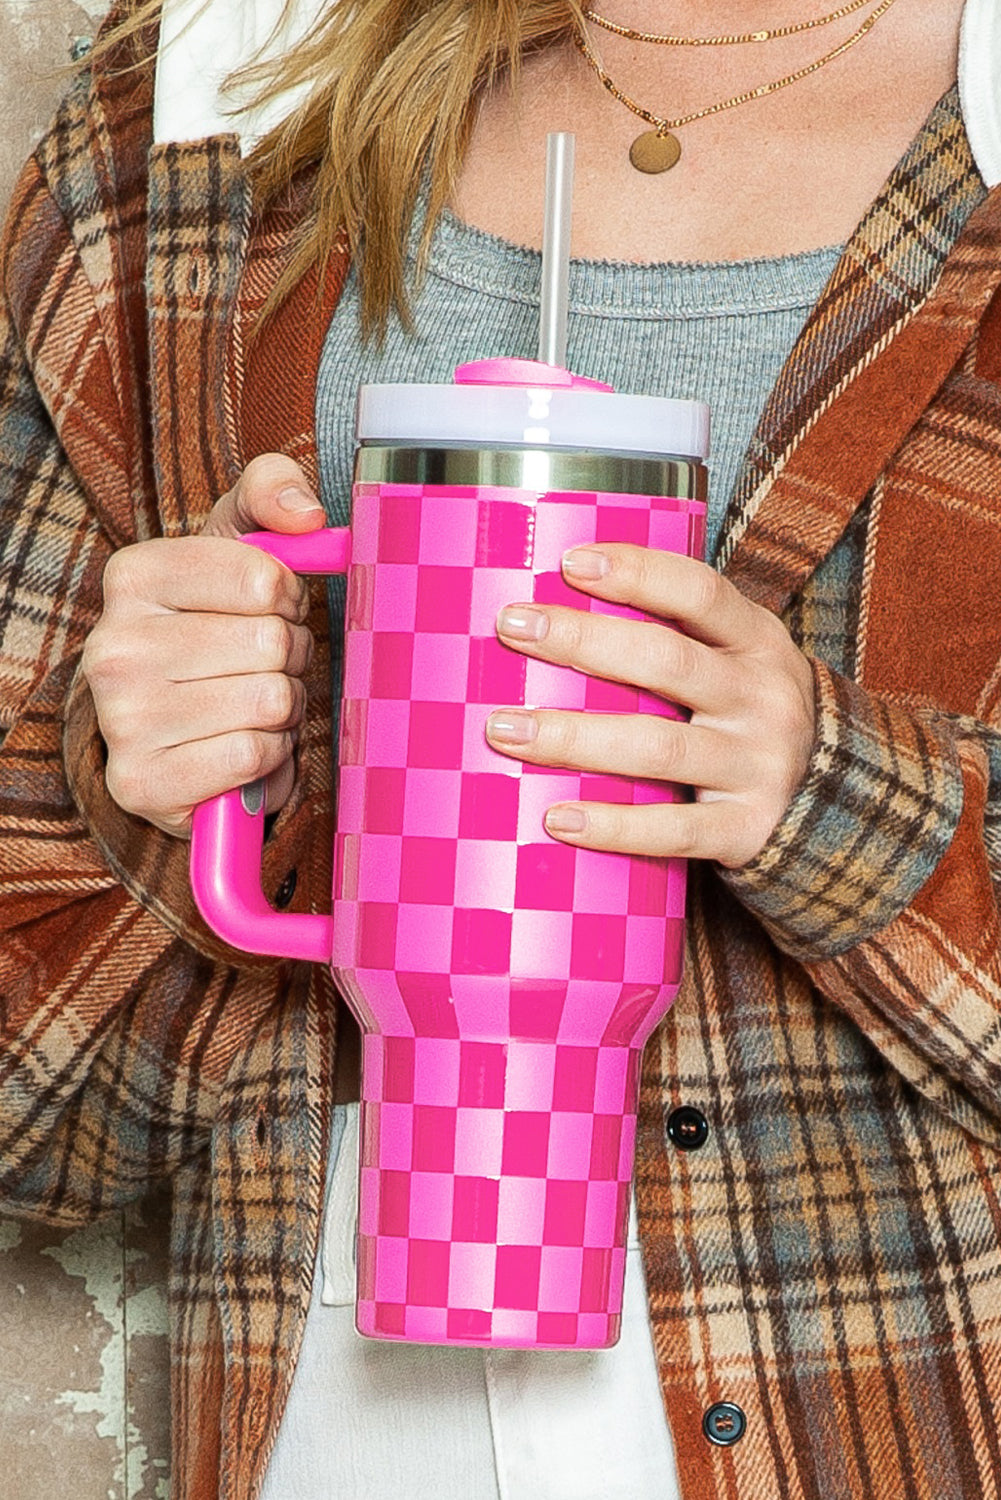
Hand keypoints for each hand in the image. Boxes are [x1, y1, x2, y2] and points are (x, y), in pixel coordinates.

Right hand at [81, 455, 324, 836]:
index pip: (264, 579)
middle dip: (289, 659)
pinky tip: (242, 748)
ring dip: (283, 710)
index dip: (289, 598)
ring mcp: (121, 718)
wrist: (175, 730)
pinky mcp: (141, 781)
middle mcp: (113, 644)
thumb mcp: (238, 545)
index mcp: (134, 575)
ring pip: (269, 702)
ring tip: (251, 706)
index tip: (272, 607)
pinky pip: (254, 757)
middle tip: (262, 666)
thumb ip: (271, 493)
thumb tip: (306, 516)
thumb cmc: (216, 628)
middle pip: (272, 644)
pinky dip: (268, 757)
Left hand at [485, 544, 815, 868]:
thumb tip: (556, 611)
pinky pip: (671, 831)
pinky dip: (611, 826)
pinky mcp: (745, 830)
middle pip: (666, 662)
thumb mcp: (736, 662)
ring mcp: (757, 767)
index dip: (637, 573)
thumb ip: (674, 637)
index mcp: (758, 643)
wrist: (832, 808)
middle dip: (582, 641)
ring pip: (657, 747)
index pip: (699, 593)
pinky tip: (556, 817)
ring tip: (504, 729)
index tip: (569, 561)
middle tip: (512, 627)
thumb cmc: (748, 718)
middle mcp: (762, 699)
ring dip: (573, 737)